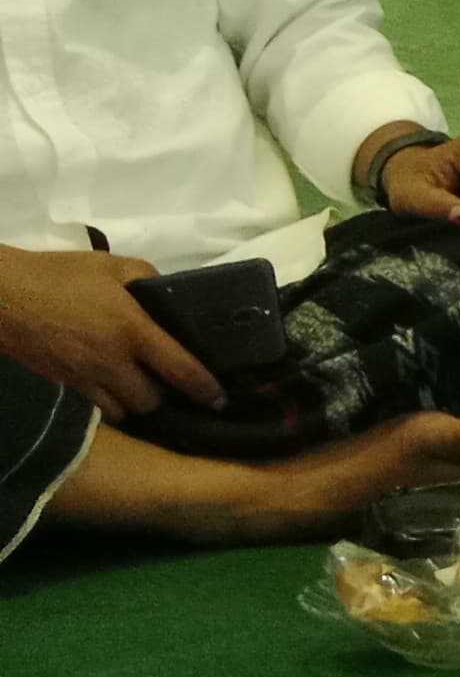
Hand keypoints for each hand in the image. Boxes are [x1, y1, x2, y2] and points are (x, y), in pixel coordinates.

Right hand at [0, 245, 223, 417]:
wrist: (3, 295)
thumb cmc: (61, 275)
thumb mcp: (114, 266)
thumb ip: (148, 279)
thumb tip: (165, 295)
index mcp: (133, 330)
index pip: (179, 368)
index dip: (205, 388)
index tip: (220, 400)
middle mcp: (112, 361)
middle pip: (150, 401)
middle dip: (165, 398)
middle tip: (171, 386)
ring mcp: (84, 377)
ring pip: (122, 410)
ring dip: (135, 404)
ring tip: (142, 389)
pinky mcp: (62, 383)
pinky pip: (94, 405)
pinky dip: (108, 402)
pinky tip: (112, 387)